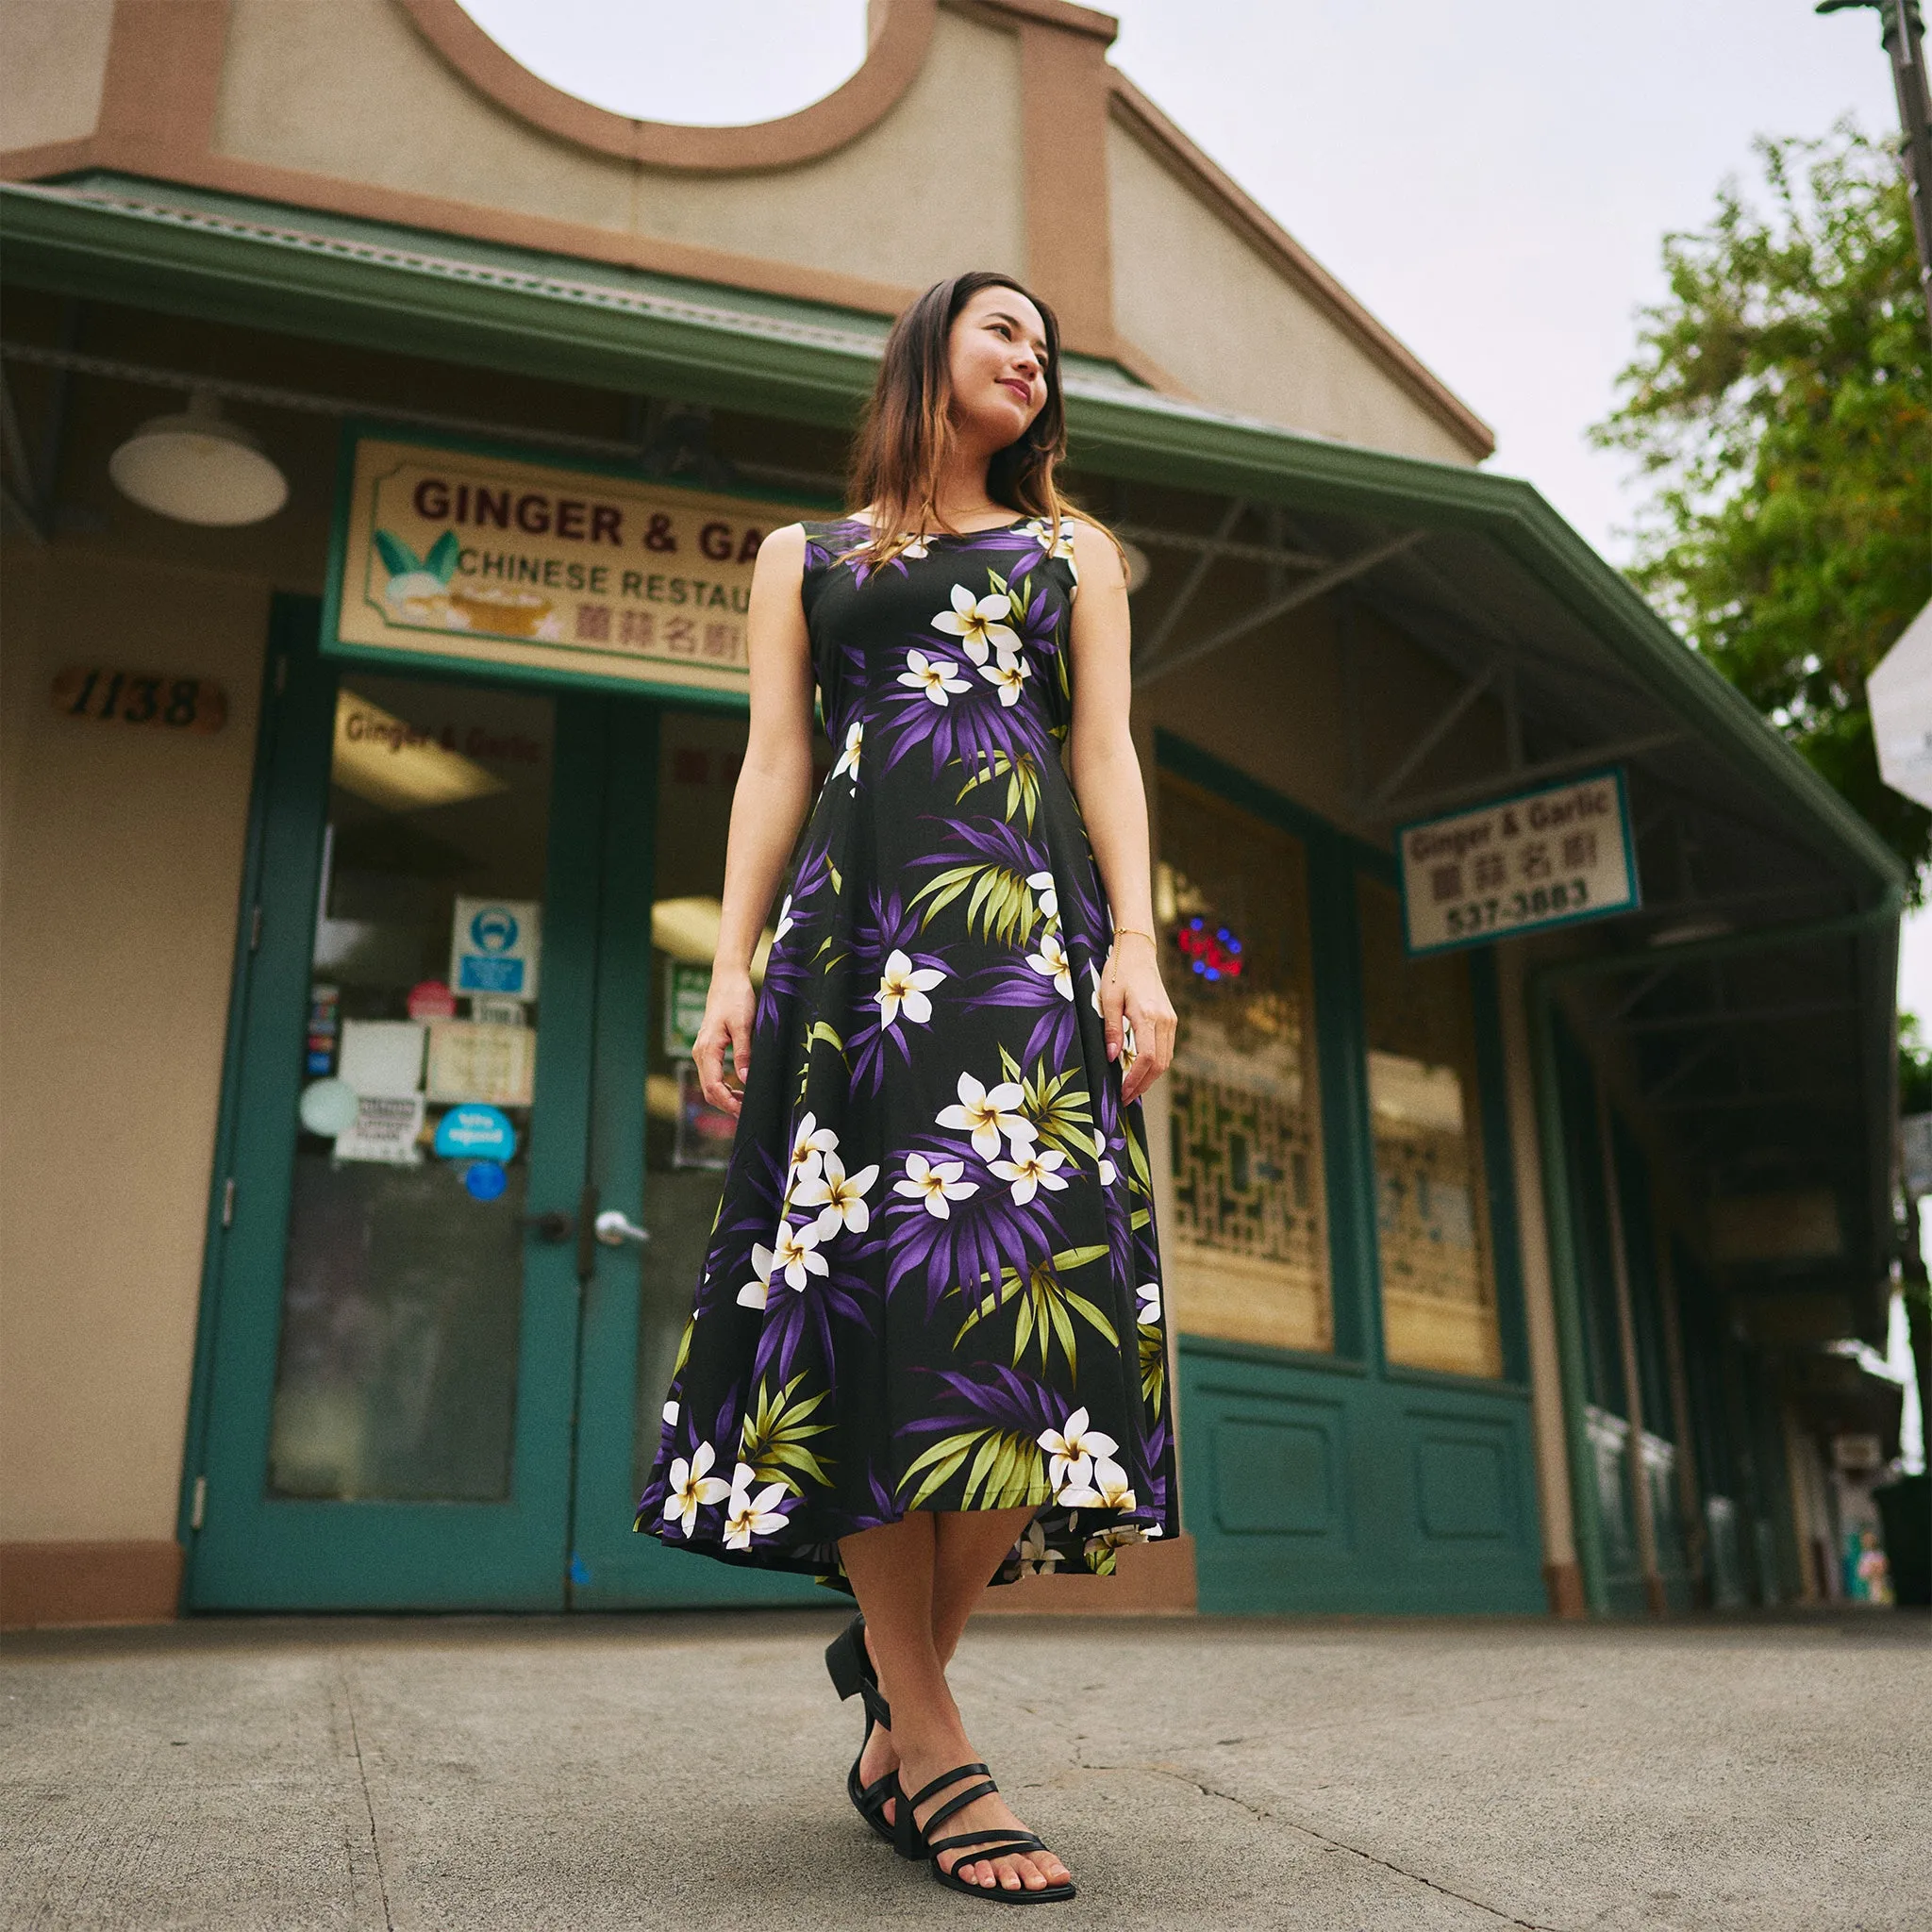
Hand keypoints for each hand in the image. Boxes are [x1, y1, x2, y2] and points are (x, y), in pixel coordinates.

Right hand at [693, 970, 755, 1115]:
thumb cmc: (736, 999)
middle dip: (727, 1106)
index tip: (745, 1112)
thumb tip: (745, 1080)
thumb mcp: (744, 1025)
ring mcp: (702, 1051)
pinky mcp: (708, 1049)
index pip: (714, 1087)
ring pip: (710, 1084)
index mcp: (707, 1049)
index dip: (728, 1104)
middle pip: (709, 1091)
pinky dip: (724, 1087)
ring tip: (747, 1104)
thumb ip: (743, 1053)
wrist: (727, 980)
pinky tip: (739, 1089)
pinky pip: (712, 1075)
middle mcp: (700, 1053)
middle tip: (749, 1113)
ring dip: (726, 1097)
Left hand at [1100, 935, 1175, 1105]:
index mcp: (1148, 1015)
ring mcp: (1170, 1020)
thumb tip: (1111, 1057)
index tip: (1122, 1092)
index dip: (1135, 1080)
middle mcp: (1164, 1020)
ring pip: (1166, 1059)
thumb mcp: (1107, 999)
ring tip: (1131, 1088)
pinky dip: (1155, 1064)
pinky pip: (1166, 1049)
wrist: (1137, 953)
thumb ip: (1111, 1029)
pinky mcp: (1171, 1019)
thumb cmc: (1118, 973)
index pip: (1146, 1058)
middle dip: (1143, 1084)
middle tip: (1125, 1097)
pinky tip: (1140, 1070)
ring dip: (1150, 1077)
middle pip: (1160, 1064)